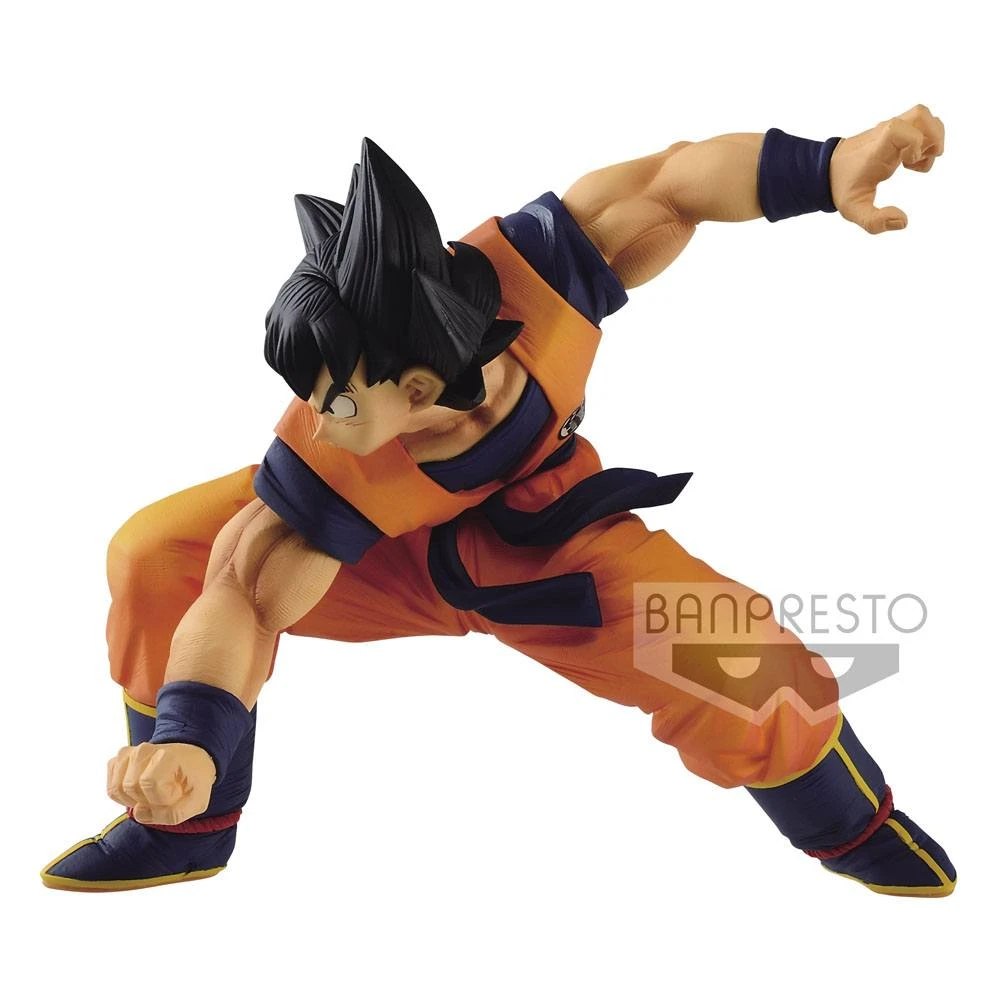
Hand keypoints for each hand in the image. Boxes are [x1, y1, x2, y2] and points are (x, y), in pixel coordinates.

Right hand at [107, 742, 215, 825]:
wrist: (191, 761)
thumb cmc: (194, 780)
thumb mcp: (197, 801)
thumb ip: (174, 814)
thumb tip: (137, 812)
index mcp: (166, 754)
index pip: (149, 783)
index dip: (162, 797)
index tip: (177, 792)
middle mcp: (143, 750)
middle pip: (129, 787)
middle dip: (146, 800)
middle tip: (165, 794)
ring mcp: (128, 754)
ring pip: (115, 790)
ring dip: (133, 800)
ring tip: (153, 794)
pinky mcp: (118, 762)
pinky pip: (111, 789)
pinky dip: (124, 797)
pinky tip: (141, 792)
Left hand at [830, 104, 944, 234]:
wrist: (828, 170)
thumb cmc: (842, 188)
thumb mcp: (854, 210)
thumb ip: (875, 221)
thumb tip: (903, 222)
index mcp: (877, 149)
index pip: (900, 129)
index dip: (914, 143)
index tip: (908, 163)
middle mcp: (886, 135)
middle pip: (921, 115)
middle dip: (932, 138)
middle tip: (921, 161)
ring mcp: (891, 131)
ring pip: (923, 118)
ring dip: (930, 139)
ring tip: (917, 163)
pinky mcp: (894, 134)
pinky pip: (918, 126)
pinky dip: (925, 141)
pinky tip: (912, 162)